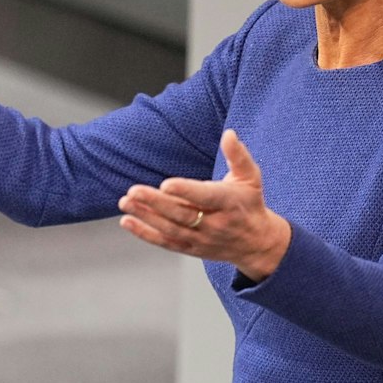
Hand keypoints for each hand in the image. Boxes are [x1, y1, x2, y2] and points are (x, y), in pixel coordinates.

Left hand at [118, 130, 291, 280]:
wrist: (256, 243)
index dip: (186, 191)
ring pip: (170, 229)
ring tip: (126, 202)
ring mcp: (202, 239)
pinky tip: (128, 221)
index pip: (206, 197)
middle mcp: (215, 224)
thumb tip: (229, 134)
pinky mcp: (191, 249)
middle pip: (182, 214)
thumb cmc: (249, 204)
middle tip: (134, 191)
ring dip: (145, 216)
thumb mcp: (251, 177)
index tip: (166, 183)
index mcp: (229, 203)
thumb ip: (238, 155)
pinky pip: (165, 242)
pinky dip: (145, 233)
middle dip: (156, 203)